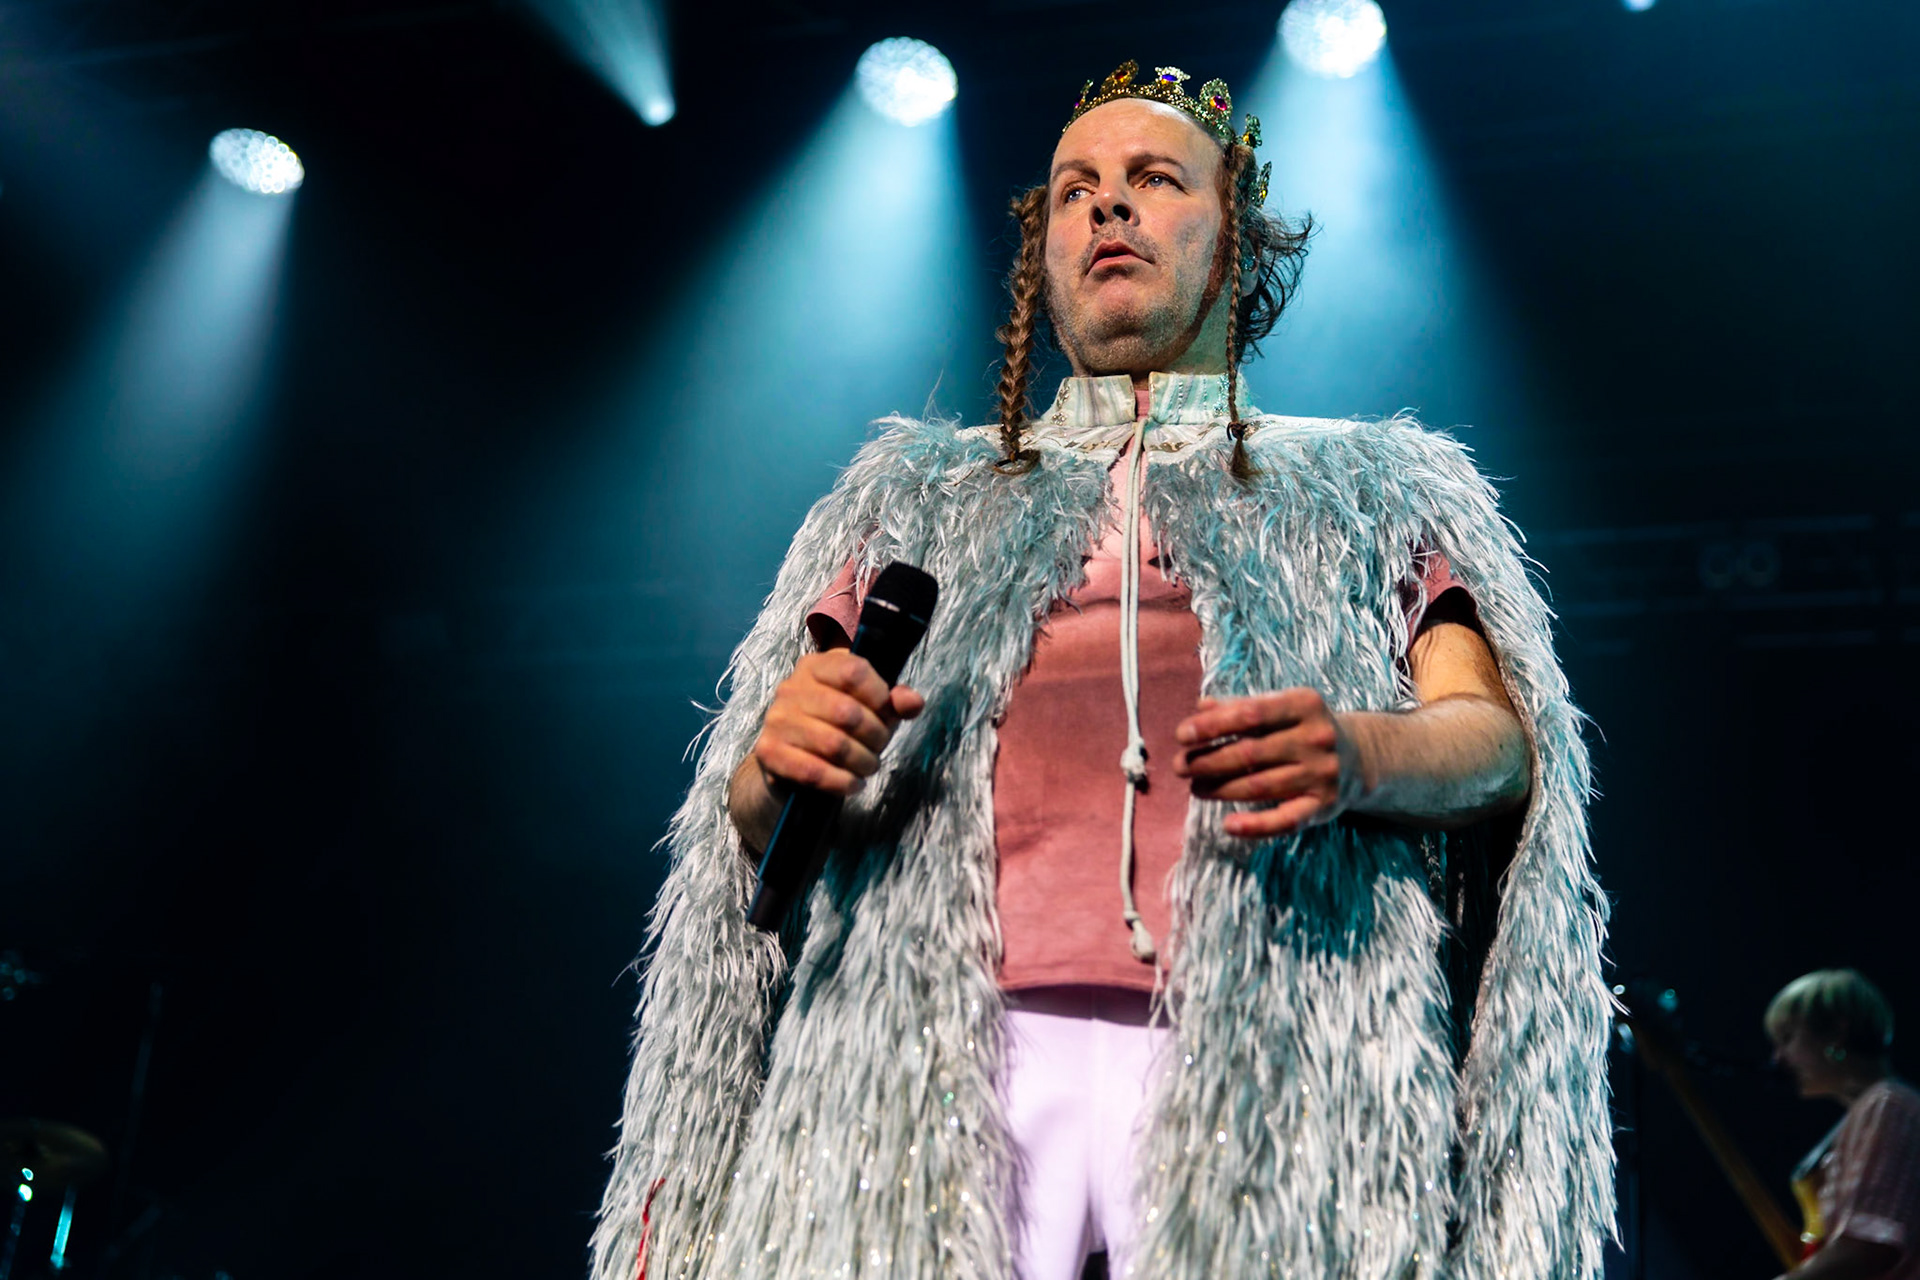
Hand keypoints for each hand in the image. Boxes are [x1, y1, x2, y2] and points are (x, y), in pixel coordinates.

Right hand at [729, 650, 923, 851]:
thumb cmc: (836, 728)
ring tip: (868, 766)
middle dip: (875, 736)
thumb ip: (894, 702)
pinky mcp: (769, 751)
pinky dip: (841, 782)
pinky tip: (852, 783)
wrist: (791, 765)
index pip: (854, 670)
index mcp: (816, 666)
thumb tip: (912, 702)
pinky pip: (813, 771)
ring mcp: (777, 720)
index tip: (886, 712)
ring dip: (862, 761)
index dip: (879, 695)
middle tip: (879, 747)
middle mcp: (791, 688)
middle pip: (848, 711)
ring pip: (834, 744)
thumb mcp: (870, 709)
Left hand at [1172, 688, 1362, 838]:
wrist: (1360, 757)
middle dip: (1208, 760)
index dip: (1212, 725)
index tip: (1182, 735)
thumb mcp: (1279, 708)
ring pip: (1260, 786)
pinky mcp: (1324, 806)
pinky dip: (1256, 826)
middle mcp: (1316, 738)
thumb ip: (1240, 706)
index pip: (1250, 714)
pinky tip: (1228, 825)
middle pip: (1251, 753)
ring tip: (1195, 787)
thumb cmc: (1302, 728)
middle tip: (1180, 766)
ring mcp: (1322, 774)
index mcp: (1304, 704)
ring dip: (1220, 789)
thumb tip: (1199, 707)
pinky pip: (1285, 820)